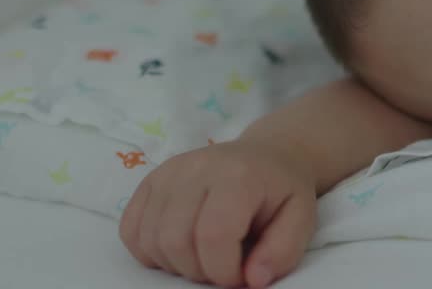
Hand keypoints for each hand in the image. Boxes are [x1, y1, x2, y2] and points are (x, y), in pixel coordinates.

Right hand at [119, 138, 317, 287]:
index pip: (213, 236)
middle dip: (199, 271)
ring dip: (175, 264)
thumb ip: (282, 251)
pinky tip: (179, 247)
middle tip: (223, 267)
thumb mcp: (301, 219)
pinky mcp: (150, 181)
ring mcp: (168, 172)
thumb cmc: (282, 191)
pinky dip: (150, 251)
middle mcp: (196, 168)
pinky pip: (130, 231)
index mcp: (238, 175)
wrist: (267, 155)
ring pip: (150, 240)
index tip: (241, 275)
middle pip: (176, 241)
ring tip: (205, 255)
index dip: (224, 271)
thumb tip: (253, 279)